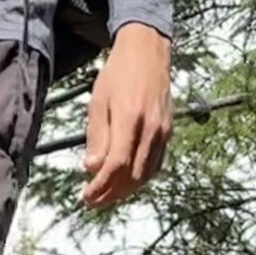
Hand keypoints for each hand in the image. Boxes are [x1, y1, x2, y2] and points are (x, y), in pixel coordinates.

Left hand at [81, 23, 172, 208]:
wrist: (147, 53)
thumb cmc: (118, 73)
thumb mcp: (98, 102)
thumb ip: (97, 136)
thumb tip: (91, 167)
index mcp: (130, 119)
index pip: (116, 165)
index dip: (101, 186)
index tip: (87, 196)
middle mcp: (151, 128)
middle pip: (133, 176)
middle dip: (112, 194)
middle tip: (93, 201)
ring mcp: (163, 131)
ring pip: (146, 174)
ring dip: (126, 190)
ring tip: (107, 195)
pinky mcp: (168, 131)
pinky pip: (156, 164)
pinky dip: (140, 178)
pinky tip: (126, 181)